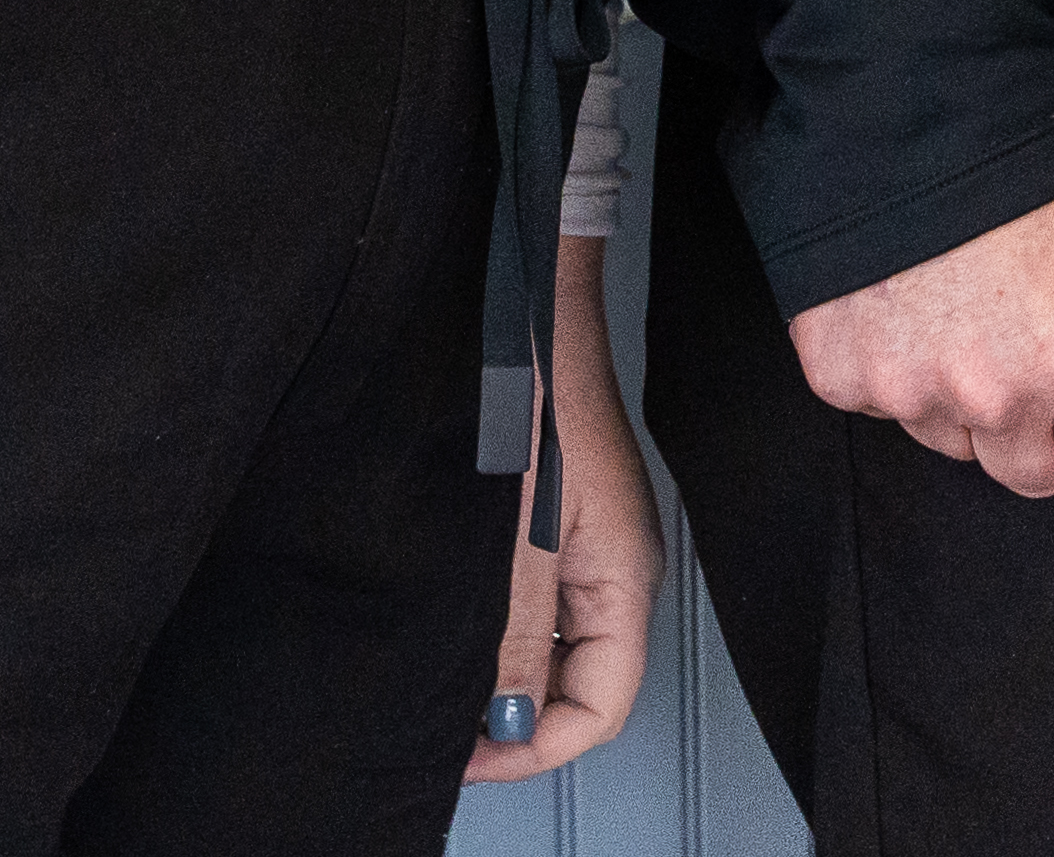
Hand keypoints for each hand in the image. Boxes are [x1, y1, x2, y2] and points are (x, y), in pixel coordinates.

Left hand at [466, 236, 660, 775]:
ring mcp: (580, 541)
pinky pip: (527, 599)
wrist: (520, 299)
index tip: (459, 754)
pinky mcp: (549, 515)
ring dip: (492, 669)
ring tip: (430, 670)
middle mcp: (609, 566)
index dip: (533, 746)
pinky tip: (442, 618)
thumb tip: (506, 725)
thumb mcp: (514, 534)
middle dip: (508, 714)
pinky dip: (487, 624)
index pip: (599, 705)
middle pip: (575, 681)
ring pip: (546, 643)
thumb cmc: (534, 389)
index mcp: (622, 576)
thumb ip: (515, 634)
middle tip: (432, 722)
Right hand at [791, 163, 1053, 508]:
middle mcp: (1000, 399)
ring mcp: (914, 393)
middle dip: (1048, 425)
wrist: (926, 107)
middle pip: (1036, 478)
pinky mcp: (844, 378)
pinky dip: (905, 371)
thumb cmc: (1049, 182)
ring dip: (974, 402)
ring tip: (973, 310)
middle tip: (1035, 337)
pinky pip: (890, 413)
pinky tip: (918, 304)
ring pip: (962, 450)